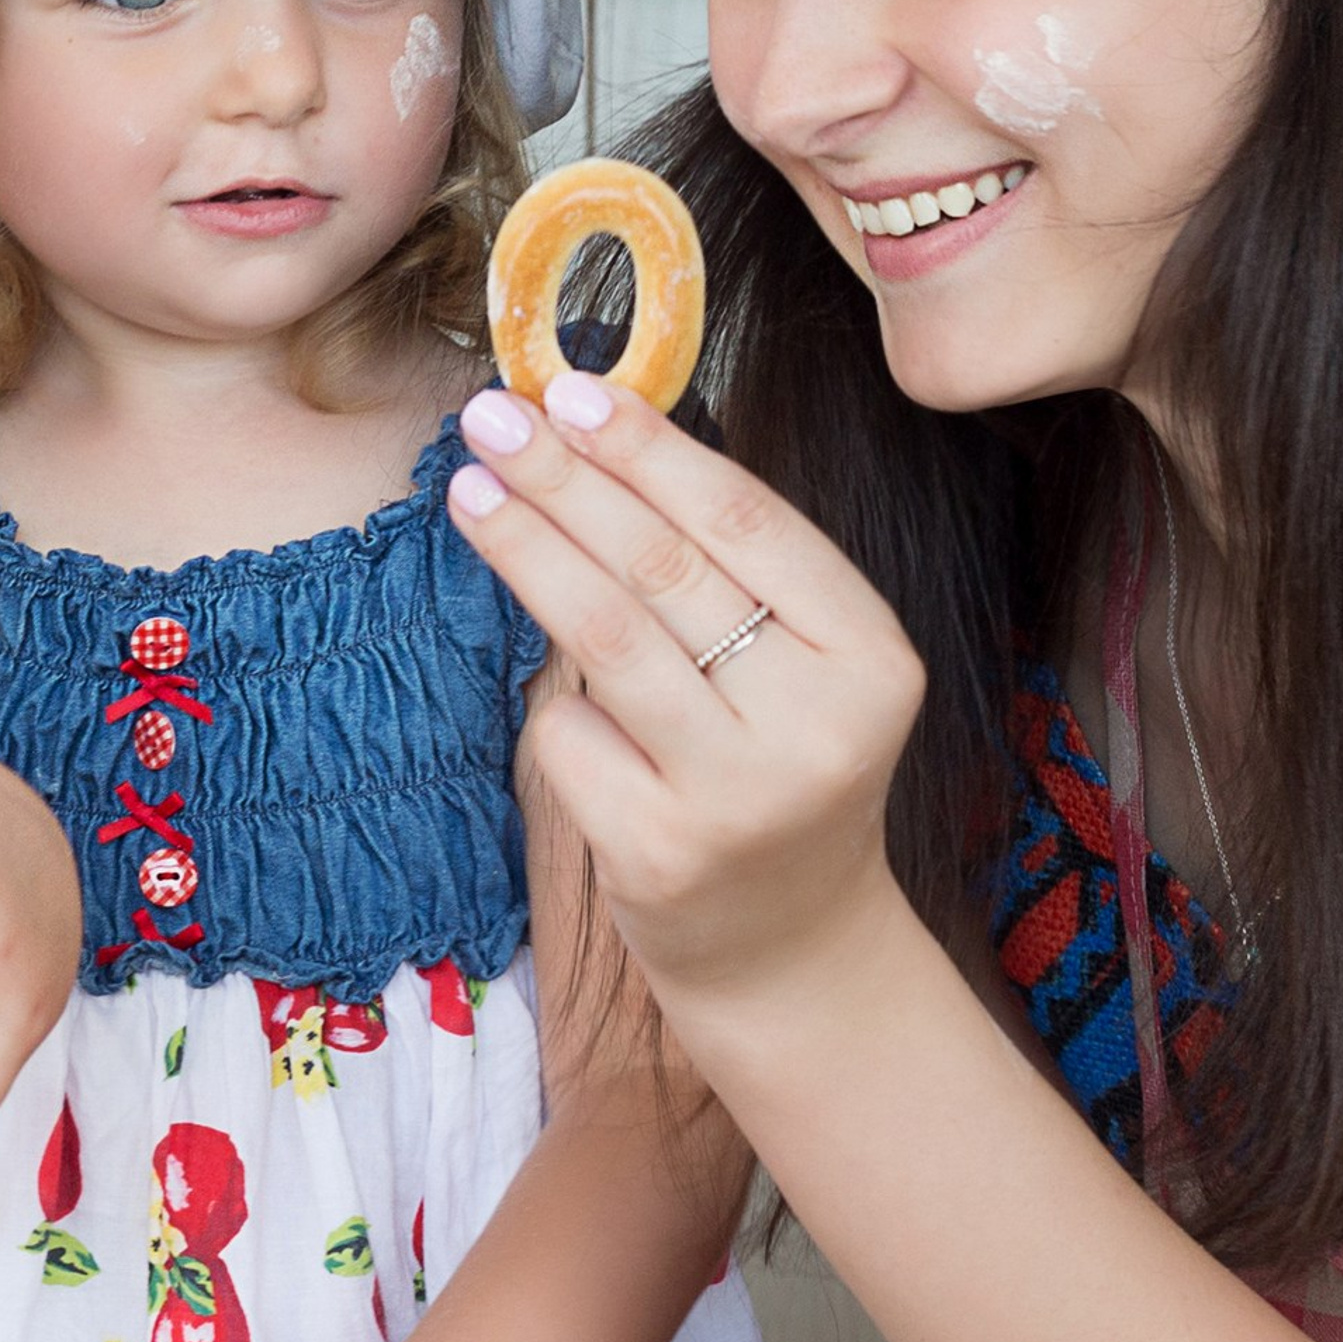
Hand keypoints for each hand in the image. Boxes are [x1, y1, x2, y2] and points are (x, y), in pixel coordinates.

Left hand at [448, 372, 924, 1010]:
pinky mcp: (657, 852)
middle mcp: (816, 724)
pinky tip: (555, 698)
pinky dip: (551, 706)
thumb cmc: (778, 776)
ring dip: (527, 550)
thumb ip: (729, 574)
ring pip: (605, 638)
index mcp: (872, 658)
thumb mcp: (798, 672)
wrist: (789, 951)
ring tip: (470, 491)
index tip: (572, 390)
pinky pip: (571, 735)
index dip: (651, 450)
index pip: (747, 523)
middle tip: (492, 416)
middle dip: (566, 479)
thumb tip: (598, 432)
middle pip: (664, 568)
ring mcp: (736, 796)